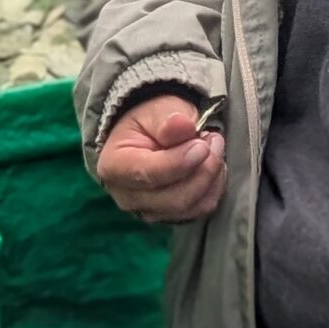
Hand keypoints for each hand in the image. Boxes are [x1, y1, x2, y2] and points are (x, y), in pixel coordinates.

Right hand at [98, 93, 225, 223]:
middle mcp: (127, 197)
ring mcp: (149, 211)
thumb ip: (167, 119)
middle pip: (174, 199)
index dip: (180, 162)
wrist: (150, 135)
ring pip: (191, 207)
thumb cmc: (150, 122)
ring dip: (212, 178)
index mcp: (114, 166)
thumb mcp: (157, 110)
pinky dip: (214, 188)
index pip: (148, 175)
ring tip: (213, 149)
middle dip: (204, 170)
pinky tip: (210, 166)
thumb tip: (182, 125)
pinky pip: (201, 209)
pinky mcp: (170, 217)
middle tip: (213, 140)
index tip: (202, 143)